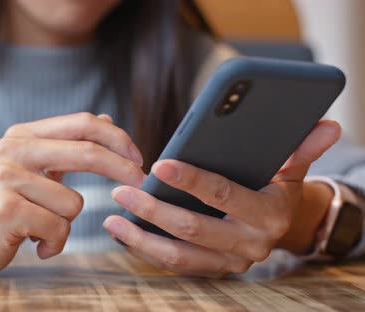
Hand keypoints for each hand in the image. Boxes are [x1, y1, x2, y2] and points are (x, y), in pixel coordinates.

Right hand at [0, 113, 144, 275]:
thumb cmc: (4, 204)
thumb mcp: (33, 168)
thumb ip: (67, 145)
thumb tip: (107, 120)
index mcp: (23, 134)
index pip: (82, 123)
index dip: (117, 138)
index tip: (138, 158)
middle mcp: (12, 149)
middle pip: (86, 152)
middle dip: (121, 171)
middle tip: (140, 186)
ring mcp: (6, 178)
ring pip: (74, 203)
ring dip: (65, 224)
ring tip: (39, 228)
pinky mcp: (5, 210)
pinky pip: (58, 229)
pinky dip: (53, 244)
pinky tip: (33, 244)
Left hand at [103, 120, 340, 277]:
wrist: (279, 229)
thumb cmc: (275, 190)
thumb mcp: (290, 169)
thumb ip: (302, 148)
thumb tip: (328, 124)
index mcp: (267, 215)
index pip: (223, 195)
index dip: (191, 180)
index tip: (159, 165)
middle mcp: (248, 244)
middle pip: (193, 228)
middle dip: (154, 210)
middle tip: (122, 191)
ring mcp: (228, 263)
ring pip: (178, 256)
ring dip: (141, 237)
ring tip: (113, 217)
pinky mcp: (210, 271)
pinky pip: (173, 265)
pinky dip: (146, 250)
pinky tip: (123, 232)